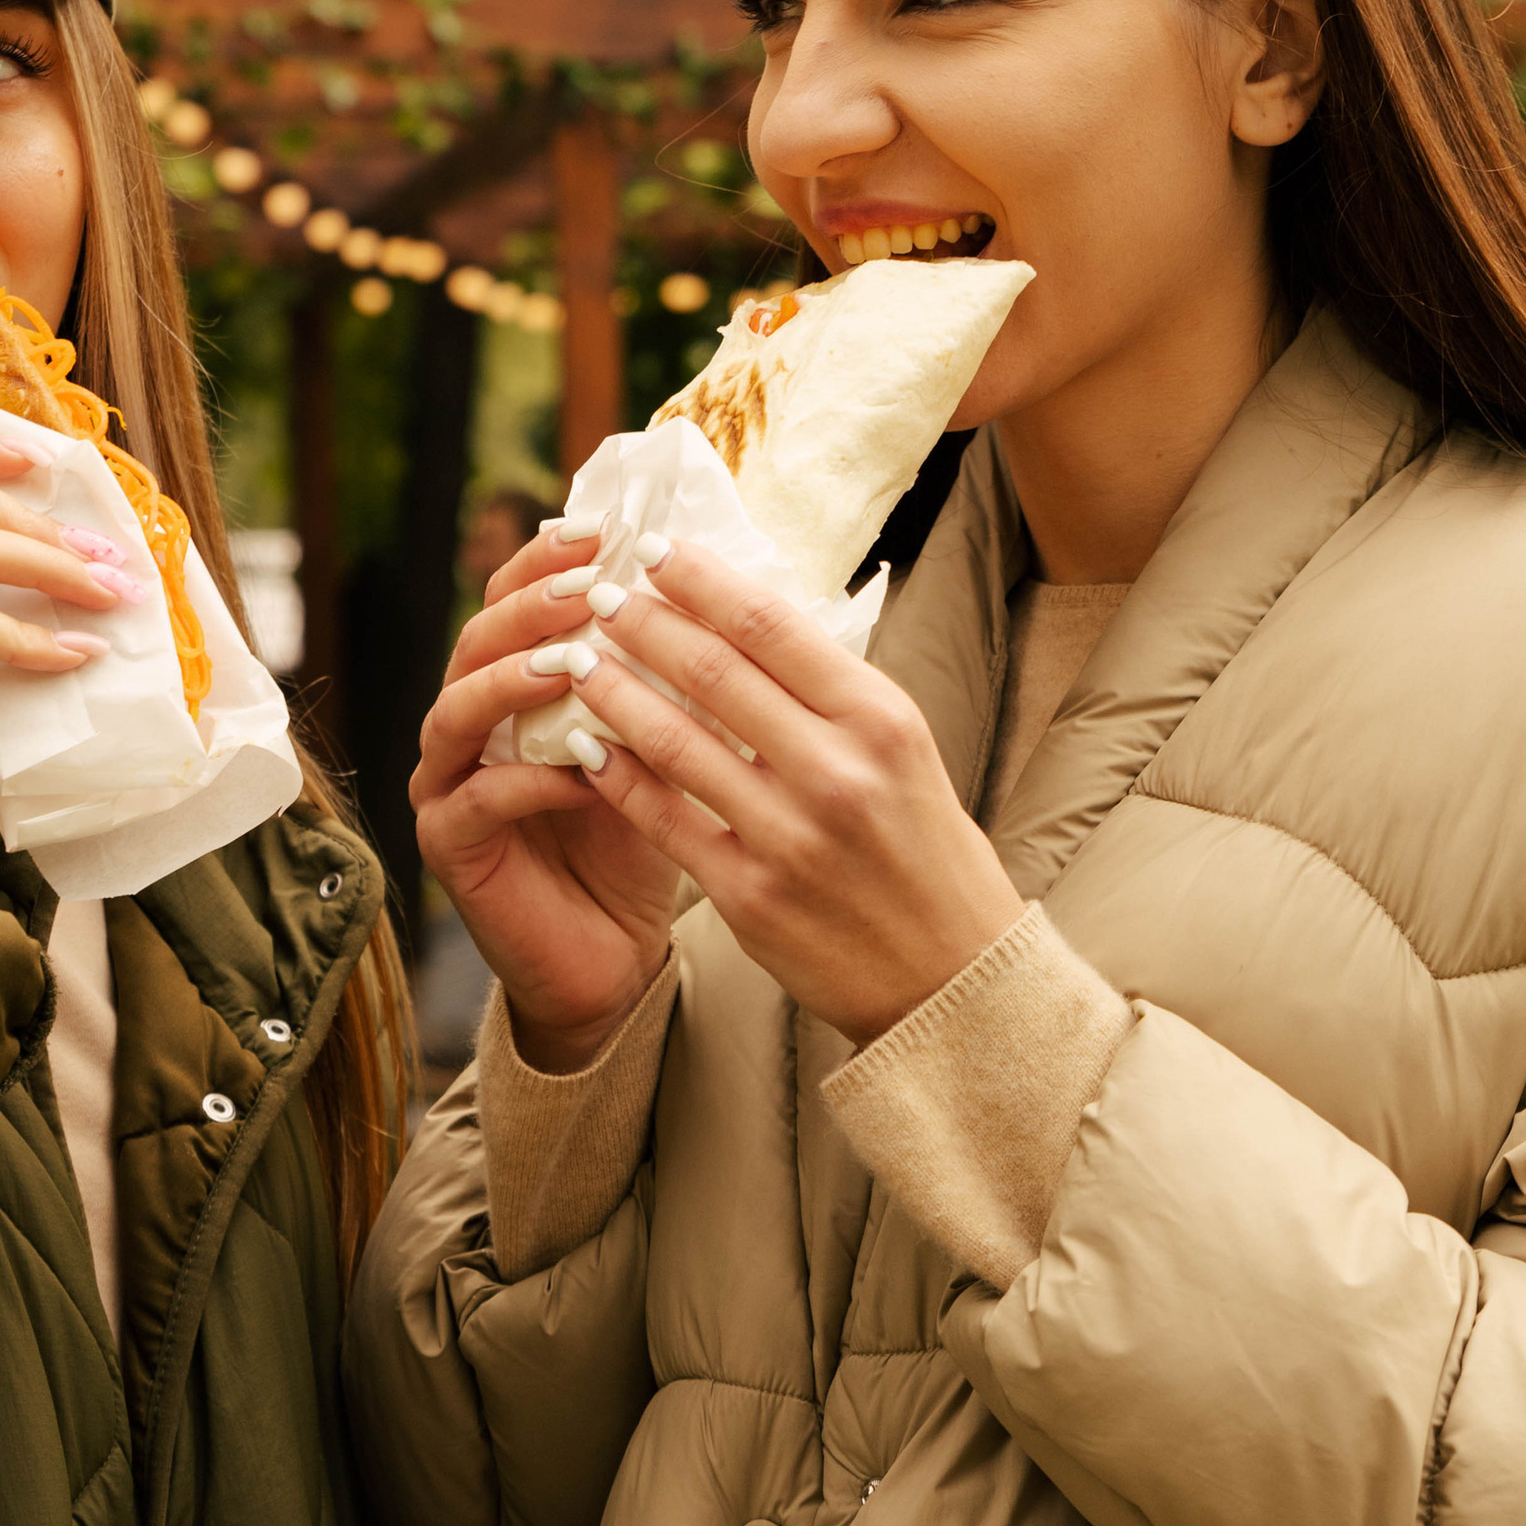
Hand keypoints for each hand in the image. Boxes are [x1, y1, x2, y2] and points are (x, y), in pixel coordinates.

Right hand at [411, 525, 685, 1073]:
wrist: (616, 952)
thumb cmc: (643, 838)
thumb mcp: (665, 742)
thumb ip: (666, 676)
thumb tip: (720, 588)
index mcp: (516, 684)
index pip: (515, 602)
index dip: (547, 562)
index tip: (601, 533)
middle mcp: (470, 723)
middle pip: (476, 642)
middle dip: (529, 608)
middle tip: (585, 590)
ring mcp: (448, 782)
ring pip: (455, 711)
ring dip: (511, 682)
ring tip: (568, 664)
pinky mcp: (448, 845)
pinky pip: (476, 799)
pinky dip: (526, 780)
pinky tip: (579, 771)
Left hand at [541, 541, 1022, 1049]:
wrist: (948, 975)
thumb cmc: (921, 847)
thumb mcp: (901, 749)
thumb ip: (830, 688)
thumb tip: (744, 610)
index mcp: (878, 719)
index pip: (770, 625)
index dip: (701, 580)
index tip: (655, 550)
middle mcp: (836, 771)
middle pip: (713, 672)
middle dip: (644, 624)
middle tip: (601, 594)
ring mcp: (789, 837)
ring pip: (674, 742)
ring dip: (614, 692)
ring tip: (578, 660)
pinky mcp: (749, 897)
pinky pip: (664, 820)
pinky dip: (616, 776)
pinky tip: (585, 745)